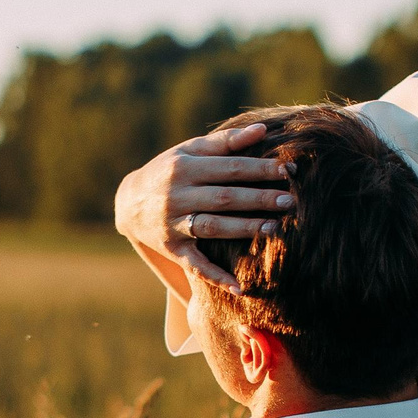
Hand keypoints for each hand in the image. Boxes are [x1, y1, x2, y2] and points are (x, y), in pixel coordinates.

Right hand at [112, 124, 294, 289]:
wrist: (128, 202)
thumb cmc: (169, 170)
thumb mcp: (190, 151)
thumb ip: (225, 142)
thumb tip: (262, 130)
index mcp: (185, 167)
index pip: (230, 167)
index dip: (260, 169)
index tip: (288, 171)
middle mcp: (177, 195)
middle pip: (224, 198)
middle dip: (258, 199)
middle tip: (289, 201)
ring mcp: (173, 223)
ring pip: (213, 227)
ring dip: (243, 228)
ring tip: (273, 228)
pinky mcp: (171, 248)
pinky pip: (195, 264)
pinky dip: (215, 277)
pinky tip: (239, 287)